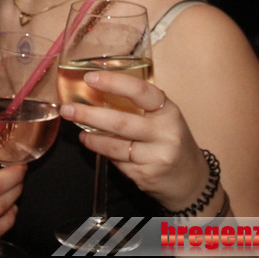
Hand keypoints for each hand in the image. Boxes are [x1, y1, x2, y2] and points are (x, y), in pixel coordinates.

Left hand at [59, 72, 209, 210]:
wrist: (191, 180)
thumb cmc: (171, 141)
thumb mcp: (164, 118)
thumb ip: (139, 105)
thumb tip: (98, 90)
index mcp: (168, 111)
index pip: (141, 91)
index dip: (114, 82)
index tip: (91, 78)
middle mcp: (165, 133)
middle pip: (121, 122)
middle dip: (89, 115)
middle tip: (67, 109)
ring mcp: (156, 157)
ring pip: (115, 146)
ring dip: (92, 138)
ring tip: (80, 131)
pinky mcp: (146, 176)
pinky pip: (117, 163)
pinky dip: (105, 153)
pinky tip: (98, 147)